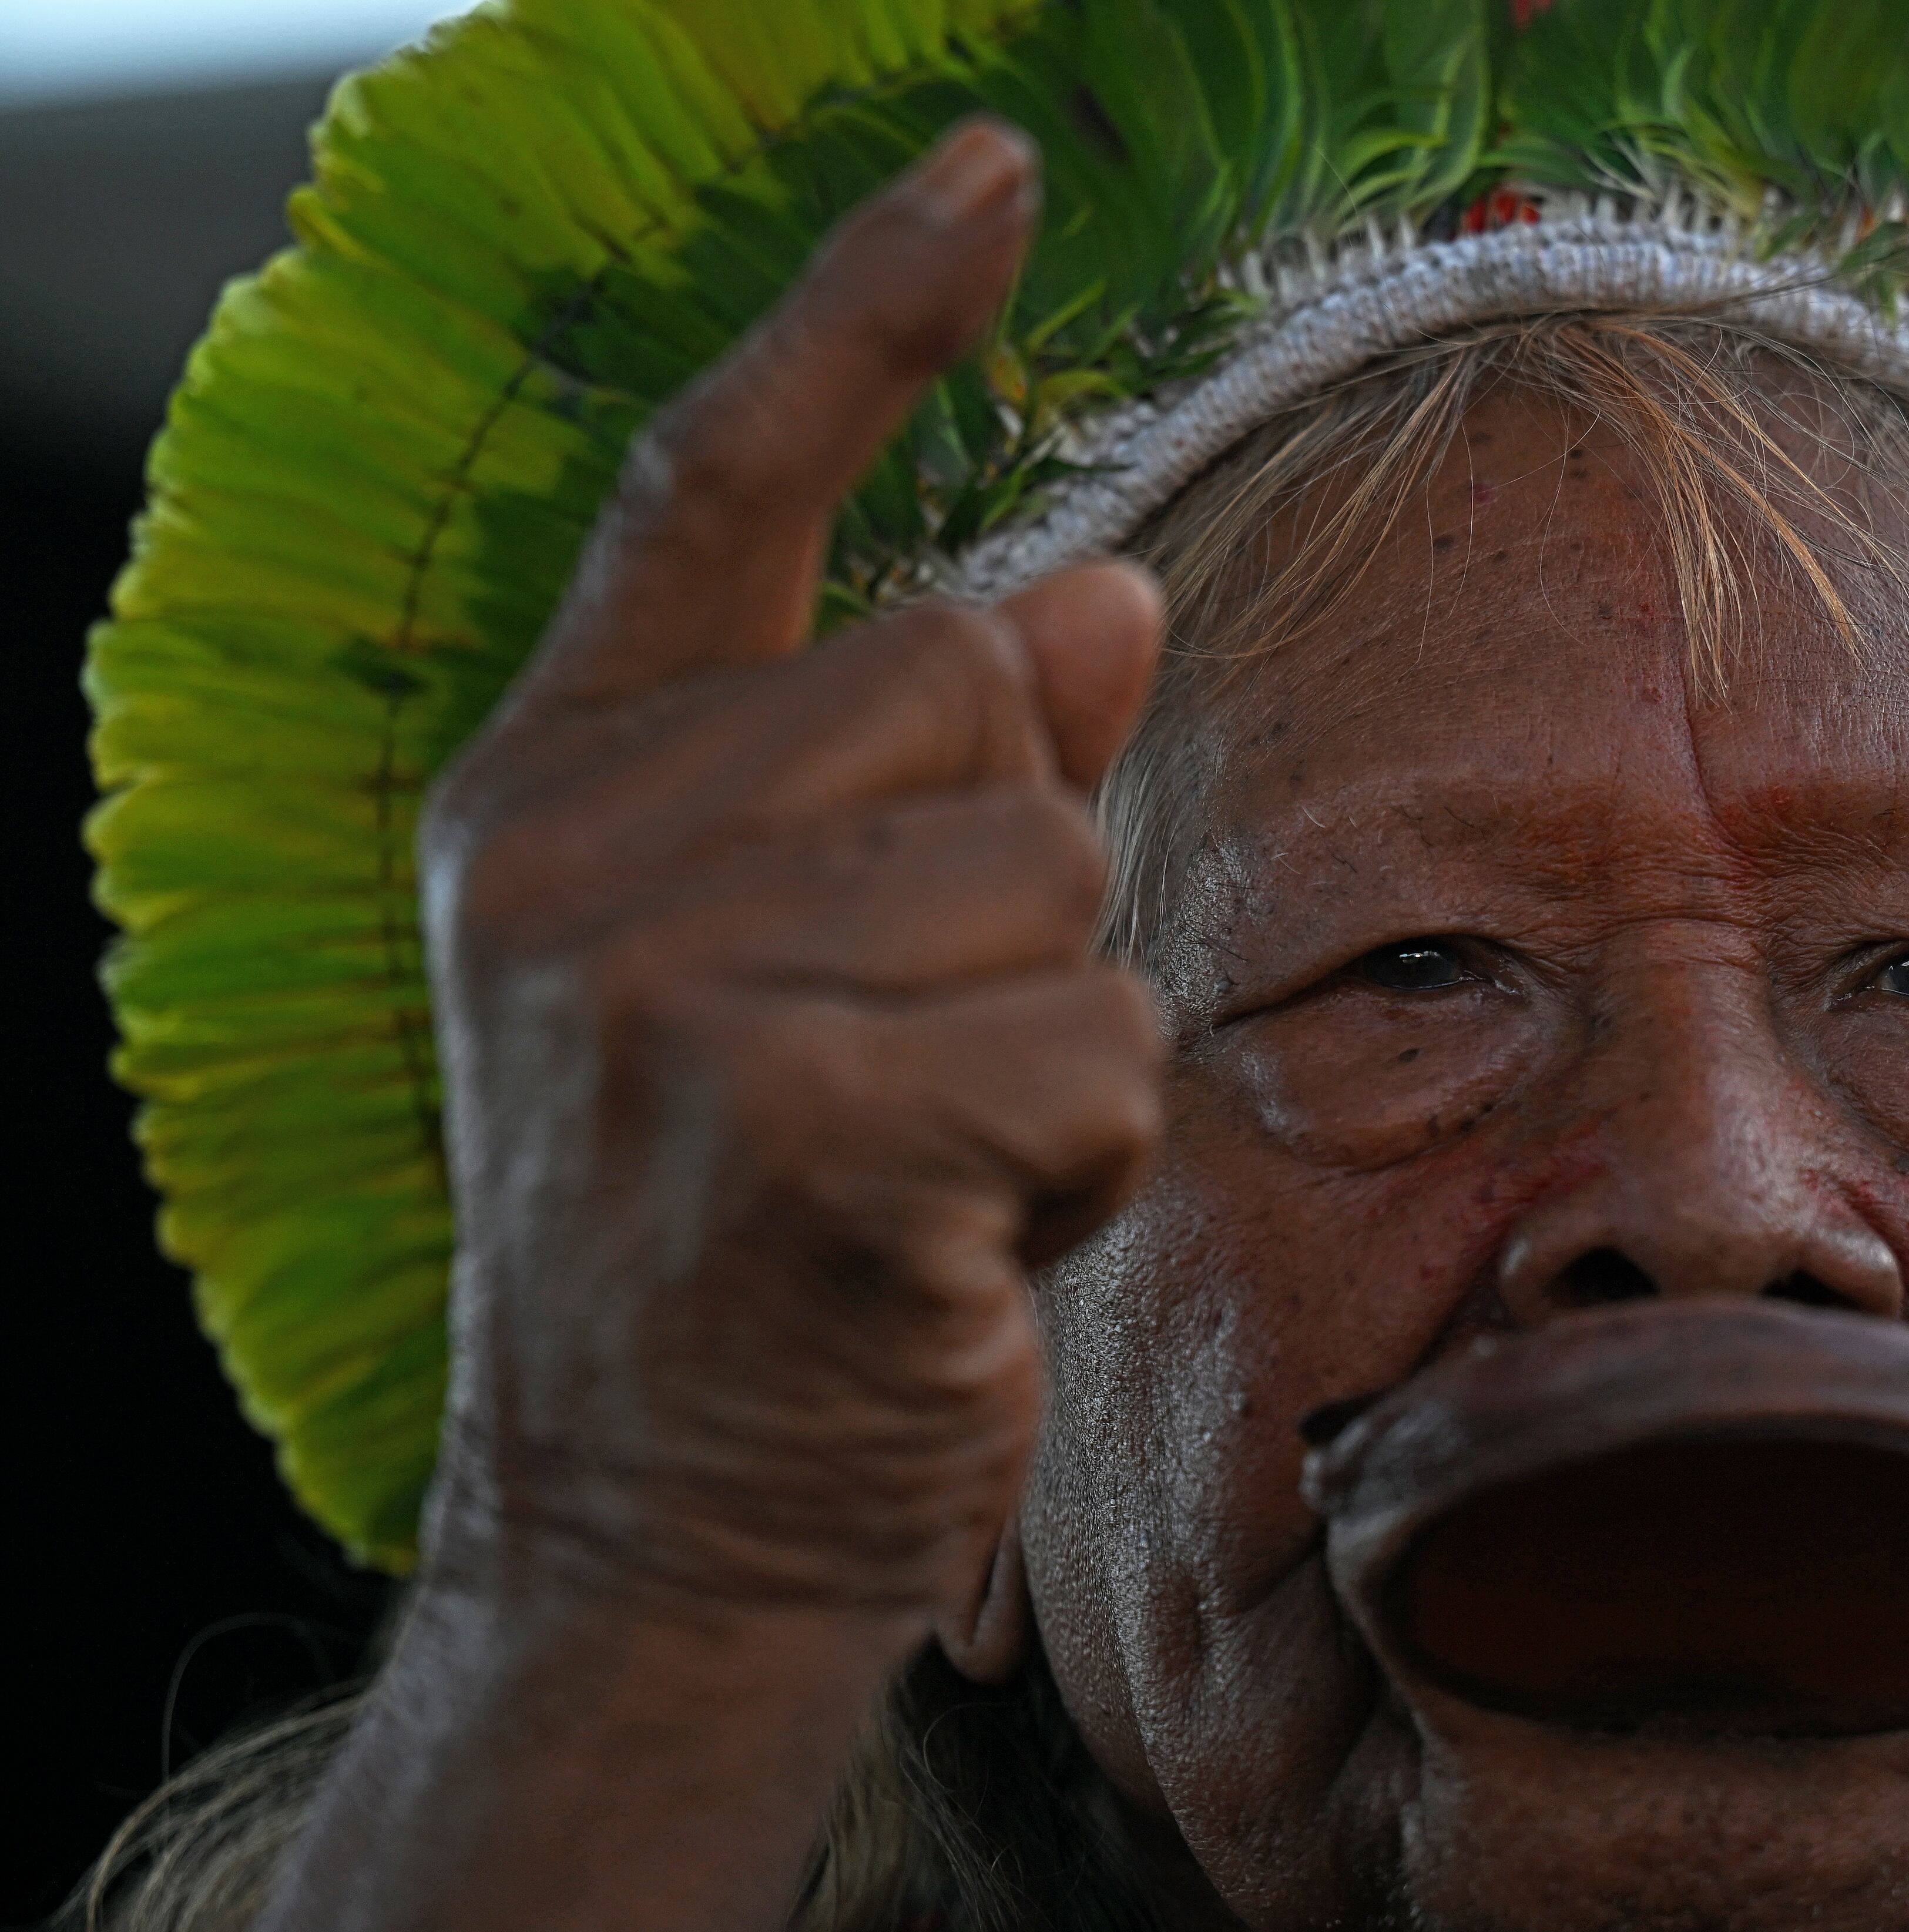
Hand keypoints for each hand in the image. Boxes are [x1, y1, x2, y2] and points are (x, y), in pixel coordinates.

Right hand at [415, 117, 1163, 1627]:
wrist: (660, 1539)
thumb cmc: (772, 1244)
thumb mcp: (829, 975)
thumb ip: (931, 771)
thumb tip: (1102, 586)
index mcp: (560, 788)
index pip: (716, 481)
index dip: (864, 314)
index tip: (992, 168)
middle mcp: (570, 854)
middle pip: (967, 679)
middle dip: (1019, 874)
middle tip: (915, 1062)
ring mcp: (659, 986)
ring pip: (1055, 868)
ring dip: (1060, 1035)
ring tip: (932, 1165)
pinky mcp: (793, 1123)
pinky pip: (1097, 1044)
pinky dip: (1089, 1159)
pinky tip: (964, 1245)